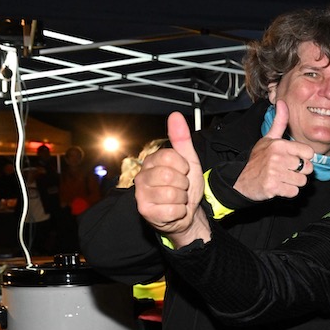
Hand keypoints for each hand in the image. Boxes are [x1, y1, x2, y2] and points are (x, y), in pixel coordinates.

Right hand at [135, 111, 207, 244]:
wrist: (186, 213)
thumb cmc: (185, 187)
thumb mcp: (188, 161)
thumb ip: (181, 139)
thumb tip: (175, 115)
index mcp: (151, 162)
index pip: (170, 157)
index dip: (183, 167)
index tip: (183, 172)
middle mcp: (142, 177)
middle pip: (170, 176)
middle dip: (183, 184)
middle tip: (181, 187)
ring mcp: (141, 195)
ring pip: (172, 193)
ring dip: (182, 198)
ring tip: (177, 199)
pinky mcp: (145, 212)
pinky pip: (171, 210)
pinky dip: (179, 211)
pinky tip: (174, 210)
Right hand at [233, 101, 315, 201]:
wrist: (240, 180)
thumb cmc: (258, 159)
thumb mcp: (268, 139)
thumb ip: (279, 122)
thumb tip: (281, 101)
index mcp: (279, 144)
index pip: (309, 153)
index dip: (303, 158)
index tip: (292, 159)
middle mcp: (278, 157)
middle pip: (308, 168)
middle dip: (299, 171)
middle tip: (286, 170)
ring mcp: (275, 173)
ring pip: (302, 181)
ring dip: (294, 182)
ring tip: (282, 177)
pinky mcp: (273, 187)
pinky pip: (294, 192)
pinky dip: (288, 192)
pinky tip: (279, 186)